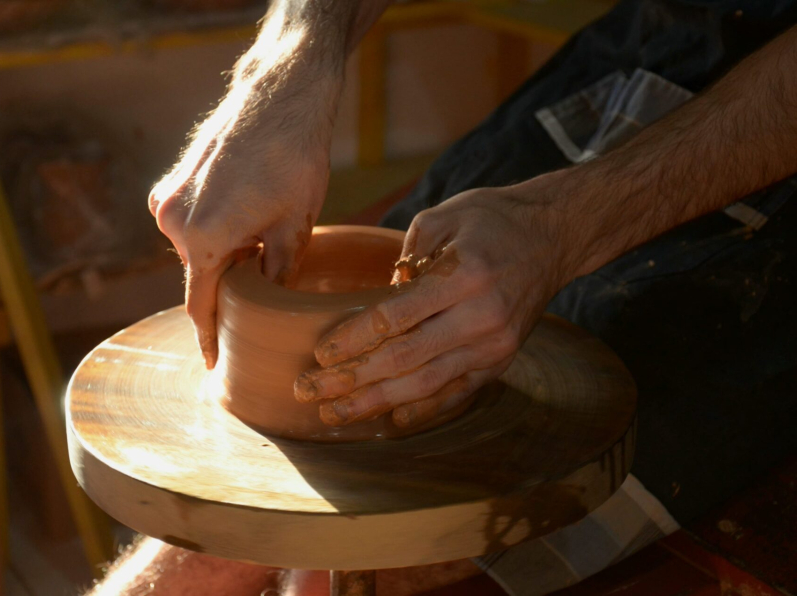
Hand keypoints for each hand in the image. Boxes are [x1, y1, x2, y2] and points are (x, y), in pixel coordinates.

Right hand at [149, 71, 339, 368]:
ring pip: (198, 245)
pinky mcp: (175, 178)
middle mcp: (173, 220)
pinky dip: (217, 228)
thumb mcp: (294, 228)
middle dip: (229, 283)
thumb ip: (276, 275)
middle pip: (201, 272)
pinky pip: (193, 219)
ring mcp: (169, 195)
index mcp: (201, 240)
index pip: (200, 305)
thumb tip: (271, 306)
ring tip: (264, 238)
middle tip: (265, 286)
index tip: (211, 366)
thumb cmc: (293, 161)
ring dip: (225, 252)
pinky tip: (250, 213)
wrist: (281, 96)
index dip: (208, 338)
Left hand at [294, 182, 573, 428]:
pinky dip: (423, 410)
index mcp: (464, 276)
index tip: (320, 354)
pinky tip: (391, 421)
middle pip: (404, 359)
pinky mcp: (502, 361)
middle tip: (309, 391)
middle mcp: (481, 317)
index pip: (395, 317)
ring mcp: (494, 345)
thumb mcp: (444, 216)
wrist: (555, 237)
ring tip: (336, 413)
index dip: (353, 339)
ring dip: (377, 403)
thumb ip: (405, 256)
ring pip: (426, 384)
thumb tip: (377, 301)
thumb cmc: (492, 220)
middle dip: (351, 379)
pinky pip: (457, 393)